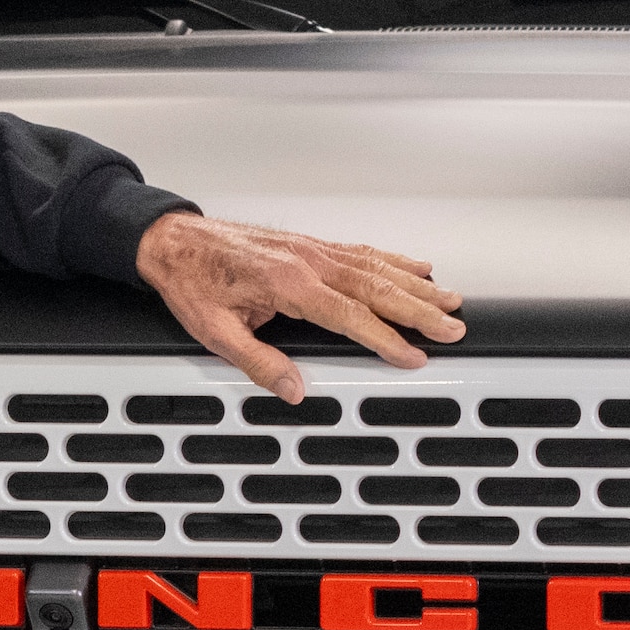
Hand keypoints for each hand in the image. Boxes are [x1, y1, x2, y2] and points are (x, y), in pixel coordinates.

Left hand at [133, 209, 465, 399]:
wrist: (175, 241)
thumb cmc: (193, 281)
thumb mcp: (215, 332)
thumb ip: (257, 362)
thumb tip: (293, 389)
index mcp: (288, 284)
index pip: (350, 316)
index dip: (385, 338)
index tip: (413, 356)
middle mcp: (308, 261)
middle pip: (377, 288)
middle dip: (420, 310)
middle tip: (454, 327)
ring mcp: (313, 249)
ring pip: (377, 267)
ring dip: (417, 285)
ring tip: (450, 299)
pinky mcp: (311, 245)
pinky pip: (363, 252)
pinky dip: (395, 260)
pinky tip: (416, 267)